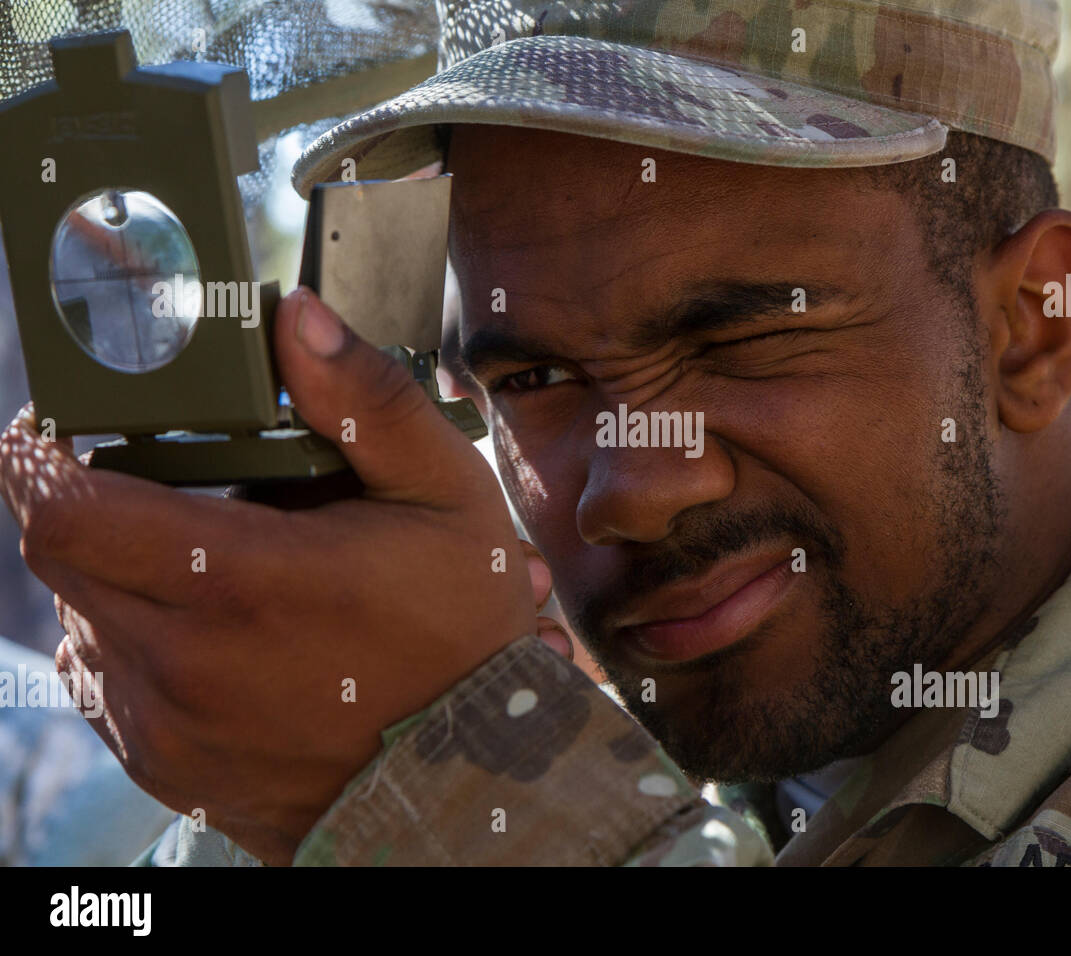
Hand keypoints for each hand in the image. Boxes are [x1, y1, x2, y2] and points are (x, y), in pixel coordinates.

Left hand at [0, 288, 567, 864]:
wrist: (466, 781)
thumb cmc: (462, 636)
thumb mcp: (447, 498)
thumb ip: (365, 401)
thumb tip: (295, 316)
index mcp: (241, 580)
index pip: (62, 506)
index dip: (37, 453)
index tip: (57, 424)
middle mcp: (182, 662)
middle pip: (56, 555)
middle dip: (84, 501)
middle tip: (148, 479)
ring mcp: (167, 725)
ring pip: (79, 618)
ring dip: (115, 572)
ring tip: (201, 563)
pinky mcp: (169, 769)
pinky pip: (105, 684)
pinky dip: (132, 640)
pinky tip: (204, 630)